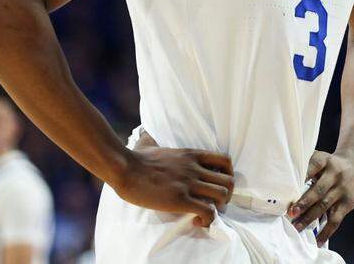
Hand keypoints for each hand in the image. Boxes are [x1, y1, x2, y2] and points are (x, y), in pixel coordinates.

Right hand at [114, 134, 233, 227]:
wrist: (124, 168)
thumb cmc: (134, 158)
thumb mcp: (151, 143)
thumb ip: (154, 139)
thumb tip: (144, 133)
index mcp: (191, 155)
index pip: (225, 161)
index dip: (227, 176)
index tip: (217, 186)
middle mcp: (195, 168)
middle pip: (229, 181)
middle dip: (226, 196)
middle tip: (214, 204)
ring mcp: (189, 183)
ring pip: (222, 195)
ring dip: (219, 208)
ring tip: (205, 214)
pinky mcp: (181, 199)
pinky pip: (208, 211)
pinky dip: (208, 220)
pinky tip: (197, 221)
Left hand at [288, 150, 353, 244]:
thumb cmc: (330, 165)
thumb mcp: (321, 159)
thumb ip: (306, 168)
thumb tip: (284, 185)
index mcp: (325, 160)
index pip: (312, 167)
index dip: (301, 177)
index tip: (288, 188)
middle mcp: (335, 174)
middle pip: (318, 190)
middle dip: (304, 202)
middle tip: (290, 213)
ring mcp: (342, 189)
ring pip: (325, 206)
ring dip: (310, 218)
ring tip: (297, 227)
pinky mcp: (348, 203)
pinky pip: (336, 219)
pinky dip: (326, 232)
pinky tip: (317, 240)